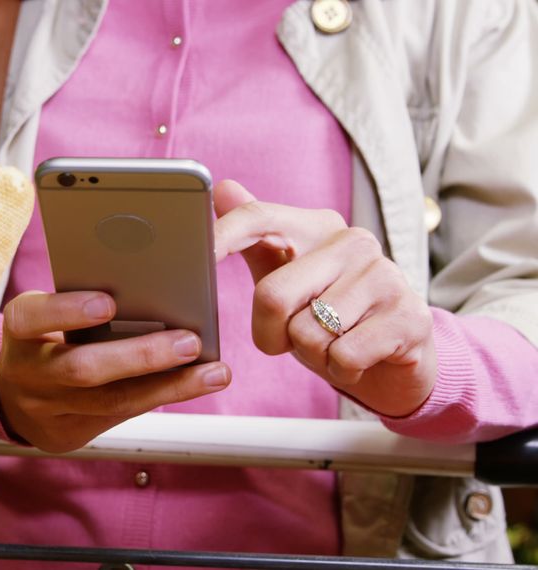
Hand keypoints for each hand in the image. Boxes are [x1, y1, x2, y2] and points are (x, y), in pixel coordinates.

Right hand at [0, 291, 230, 452]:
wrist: (12, 396)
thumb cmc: (45, 337)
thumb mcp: (48, 314)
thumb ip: (81, 303)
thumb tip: (151, 288)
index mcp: (19, 329)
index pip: (33, 317)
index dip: (67, 311)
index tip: (108, 303)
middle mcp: (26, 372)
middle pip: (82, 368)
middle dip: (140, 356)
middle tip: (189, 341)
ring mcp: (45, 410)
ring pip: (112, 401)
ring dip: (169, 386)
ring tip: (213, 372)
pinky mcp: (68, 435)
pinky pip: (121, 417)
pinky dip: (162, 397)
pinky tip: (195, 383)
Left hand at [213, 180, 436, 416]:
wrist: (397, 357)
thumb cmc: (332, 316)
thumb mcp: (288, 279)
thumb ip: (256, 240)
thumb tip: (222, 188)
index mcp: (317, 227)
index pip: (258, 218)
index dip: (222, 237)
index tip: (199, 258)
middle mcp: (353, 242)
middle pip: (272, 295)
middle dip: (270, 334)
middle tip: (293, 339)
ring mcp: (385, 276)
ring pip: (308, 333)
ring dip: (313, 355)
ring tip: (335, 344)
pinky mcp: (409, 316)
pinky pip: (344, 356)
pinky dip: (342, 370)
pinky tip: (359, 359)